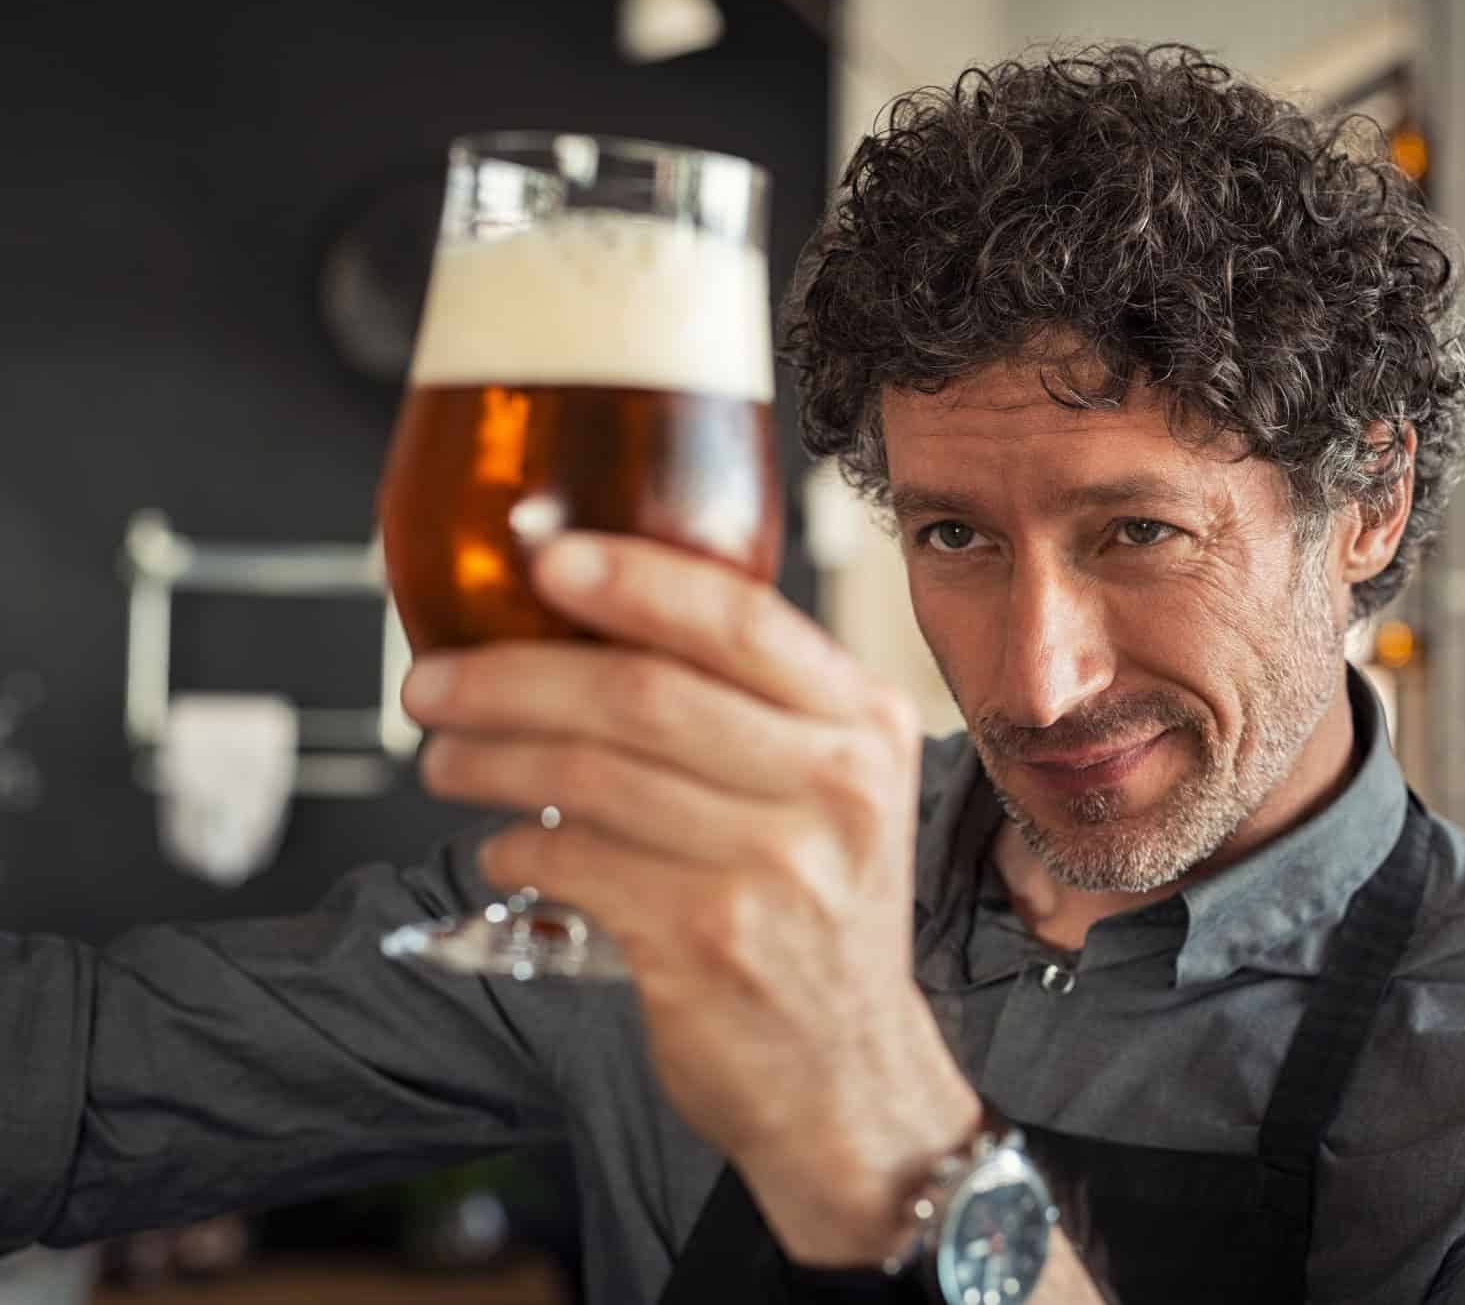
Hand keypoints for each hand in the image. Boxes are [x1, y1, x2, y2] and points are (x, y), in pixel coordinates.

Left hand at [402, 533, 980, 1264]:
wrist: (849, 1075)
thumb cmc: (818, 913)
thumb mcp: (836, 791)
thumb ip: (759, 709)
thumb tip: (600, 623)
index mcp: (864, 724)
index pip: (744, 620)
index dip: (635, 579)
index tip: (546, 557)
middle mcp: (835, 787)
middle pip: (644, 693)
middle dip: (512, 676)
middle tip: (433, 681)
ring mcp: (777, 869)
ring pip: (593, 777)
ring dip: (491, 760)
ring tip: (445, 760)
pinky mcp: (711, 944)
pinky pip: (578, 864)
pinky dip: (519, 846)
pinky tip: (504, 843)